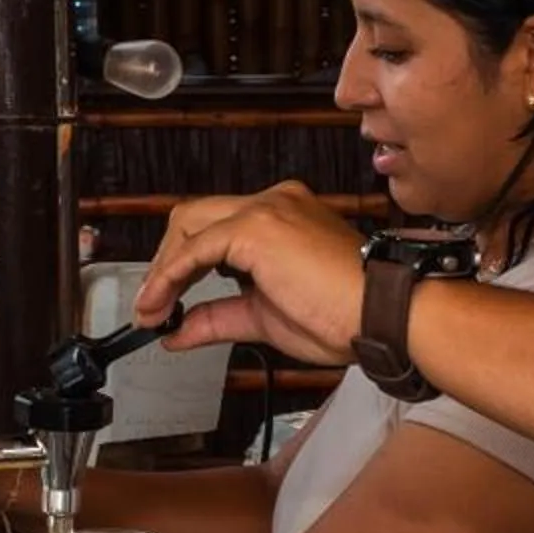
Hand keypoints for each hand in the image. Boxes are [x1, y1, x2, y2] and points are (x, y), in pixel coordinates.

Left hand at [134, 182, 364, 365]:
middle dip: (165, 262)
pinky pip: (195, 248)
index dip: (183, 266)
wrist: (382, 315)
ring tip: (151, 310)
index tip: (166, 303)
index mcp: (284, 216)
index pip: (216, 228)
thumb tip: (179, 330)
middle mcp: (274, 202)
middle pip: (194, 218)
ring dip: (162, 269)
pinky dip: (170, 275)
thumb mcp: (265, 317)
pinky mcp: (256, 227)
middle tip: (152, 306)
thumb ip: (219, 316)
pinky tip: (161, 303)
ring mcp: (266, 209)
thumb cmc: (347, 315)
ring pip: (189, 224)